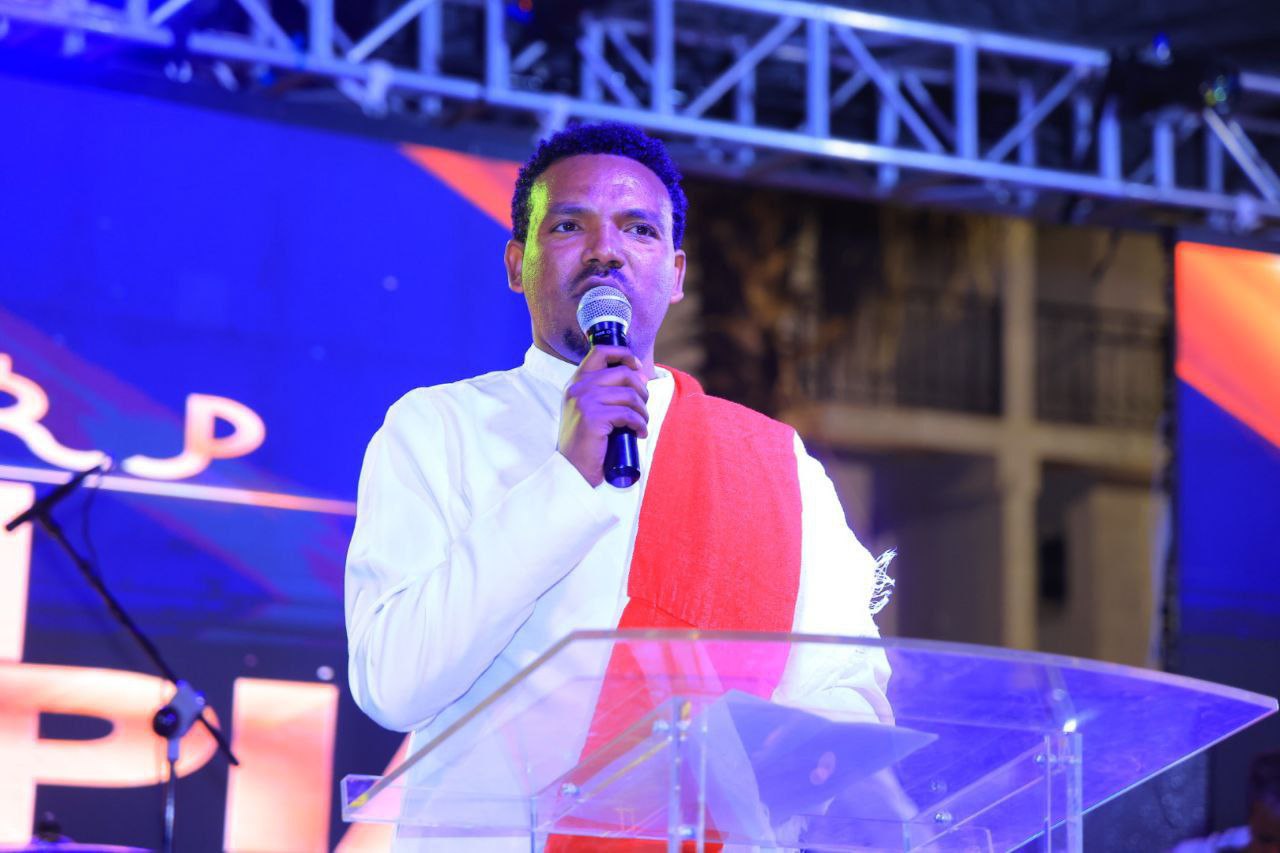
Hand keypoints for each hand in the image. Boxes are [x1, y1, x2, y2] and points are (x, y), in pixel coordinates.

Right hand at [557, 345, 648, 486]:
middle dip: (641, 389)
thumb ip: (604, 391)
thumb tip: (639, 377)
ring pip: (629, 395)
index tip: (636, 368)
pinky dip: (640, 424)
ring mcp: (584, 401)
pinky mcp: (593, 418)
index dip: (624, 354)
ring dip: (643, 410)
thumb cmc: (586, 441)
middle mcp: (578, 387)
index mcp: (576, 382)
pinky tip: (640, 433)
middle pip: (622, 373)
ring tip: (642, 423)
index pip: (600, 351)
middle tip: (643, 406)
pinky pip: (629, 415)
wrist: (571, 468)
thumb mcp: (589, 409)